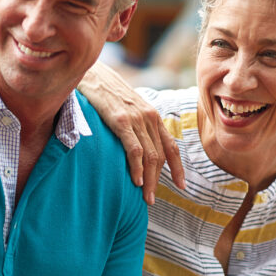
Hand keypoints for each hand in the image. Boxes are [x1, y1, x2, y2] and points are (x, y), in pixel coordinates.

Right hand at [79, 62, 184, 203]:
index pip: (172, 147)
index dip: (178, 168)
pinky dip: (137, 167)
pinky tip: (136, 180)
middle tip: (152, 201)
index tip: (182, 186)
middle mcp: (150, 118)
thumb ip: (136, 126)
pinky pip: (134, 148)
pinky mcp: (121, 120)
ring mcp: (136, 119)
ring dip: (149, 180)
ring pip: (151, 156)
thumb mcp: (128, 109)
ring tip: (146, 197)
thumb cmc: (107, 95)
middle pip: (161, 156)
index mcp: (153, 117)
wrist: (93, 75)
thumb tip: (137, 149)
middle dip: (159, 181)